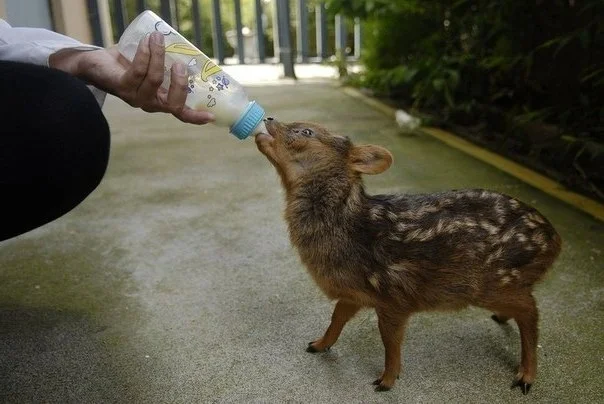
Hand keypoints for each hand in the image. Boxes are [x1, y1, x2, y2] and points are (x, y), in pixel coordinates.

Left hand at [50, 32, 214, 124]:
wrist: (95, 64)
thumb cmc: (128, 64)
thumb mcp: (153, 66)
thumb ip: (167, 64)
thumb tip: (187, 53)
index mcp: (162, 100)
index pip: (181, 113)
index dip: (196, 117)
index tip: (211, 117)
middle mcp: (150, 104)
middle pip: (172, 103)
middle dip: (180, 83)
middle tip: (181, 64)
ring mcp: (136, 98)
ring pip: (155, 80)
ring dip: (159, 56)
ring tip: (157, 38)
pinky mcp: (122, 87)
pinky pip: (138, 71)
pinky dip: (144, 53)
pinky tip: (146, 42)